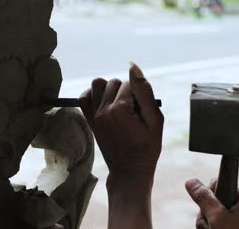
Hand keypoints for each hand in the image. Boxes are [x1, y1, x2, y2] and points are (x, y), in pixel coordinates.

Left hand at [79, 62, 163, 179]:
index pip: (128, 84)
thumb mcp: (155, 121)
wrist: (129, 171)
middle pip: (112, 82)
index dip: (138, 94)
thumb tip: (133, 66)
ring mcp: (93, 116)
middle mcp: (103, 111)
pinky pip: (83, 97)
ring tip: (119, 103)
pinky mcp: (89, 121)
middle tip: (132, 109)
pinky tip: (104, 102)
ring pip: (96, 85)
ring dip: (108, 89)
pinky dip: (93, 94)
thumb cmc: (147, 148)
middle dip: (124, 90)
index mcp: (120, 110)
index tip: (141, 110)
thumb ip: (144, 92)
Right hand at [186, 179, 238, 228]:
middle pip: (211, 200)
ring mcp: (236, 216)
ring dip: (207, 224)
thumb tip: (191, 181)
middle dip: (206, 214)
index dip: (210, 196)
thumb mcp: (218, 217)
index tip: (214, 208)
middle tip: (214, 225)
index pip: (217, 184)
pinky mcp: (231, 226)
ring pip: (209, 213)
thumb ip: (203, 197)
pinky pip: (212, 222)